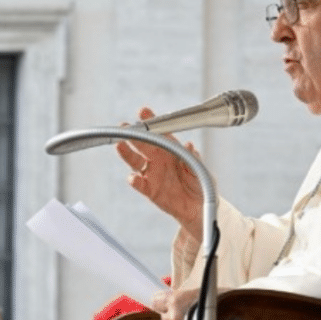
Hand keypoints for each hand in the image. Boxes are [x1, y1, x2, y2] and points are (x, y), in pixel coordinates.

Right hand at [116, 108, 206, 239]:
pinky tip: (132, 177)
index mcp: (171, 150)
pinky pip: (140, 184)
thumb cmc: (200, 183)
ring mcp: (153, 174)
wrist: (199, 207)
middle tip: (124, 126)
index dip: (151, 122)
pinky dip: (135, 181)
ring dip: (127, 153)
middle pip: (143, 144)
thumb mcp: (201, 169)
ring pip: (136, 161)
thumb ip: (193, 158)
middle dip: (133, 134)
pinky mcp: (150, 190)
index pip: (160, 132)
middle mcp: (159, 159)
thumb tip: (189, 146)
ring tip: (120, 145)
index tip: (143, 112)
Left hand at [152, 288, 201, 319]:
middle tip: (183, 311)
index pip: (156, 302)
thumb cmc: (225, 302)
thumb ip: (186, 297)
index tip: (163, 301)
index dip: (160, 302)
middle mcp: (175, 318)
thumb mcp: (204, 291)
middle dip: (171, 315)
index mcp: (176, 301)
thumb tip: (177, 298)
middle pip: (164, 318)